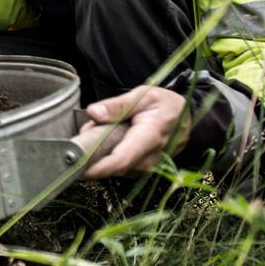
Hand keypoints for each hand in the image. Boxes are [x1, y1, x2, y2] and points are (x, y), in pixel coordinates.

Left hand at [73, 86, 191, 178]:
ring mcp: (147, 167)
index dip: (98, 167)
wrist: (186, 118)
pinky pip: (121, 168)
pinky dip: (108, 157)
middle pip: (114, 166)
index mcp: (150, 137)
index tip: (77, 167)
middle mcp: (150, 158)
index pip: (122, 159)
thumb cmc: (164, 105)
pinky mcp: (142, 170)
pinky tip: (107, 140)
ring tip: (98, 131)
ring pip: (115, 168)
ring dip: (100, 155)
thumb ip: (118, 105)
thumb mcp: (143, 95)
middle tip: (85, 133)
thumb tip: (93, 113)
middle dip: (93, 155)